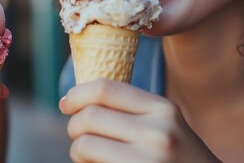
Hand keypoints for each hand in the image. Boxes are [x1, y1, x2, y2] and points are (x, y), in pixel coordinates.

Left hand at [59, 79, 220, 162]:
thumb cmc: (178, 157)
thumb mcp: (165, 123)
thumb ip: (131, 109)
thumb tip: (74, 99)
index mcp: (163, 109)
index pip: (105, 88)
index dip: (77, 94)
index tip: (66, 103)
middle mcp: (158, 133)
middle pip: (89, 116)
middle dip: (74, 126)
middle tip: (78, 136)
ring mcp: (149, 161)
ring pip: (84, 145)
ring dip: (76, 151)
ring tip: (87, 156)